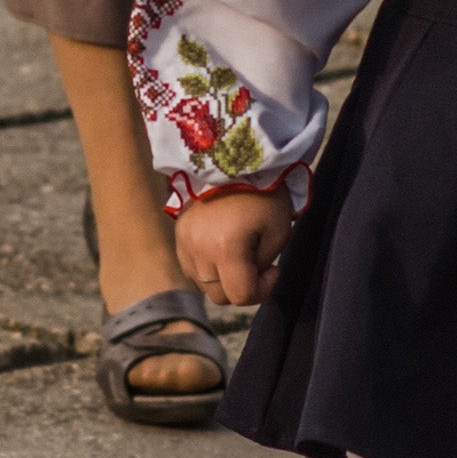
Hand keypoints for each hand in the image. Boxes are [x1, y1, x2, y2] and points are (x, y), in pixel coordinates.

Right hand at [175, 186, 289, 309]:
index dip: (263, 290)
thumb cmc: (264, 194)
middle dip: (242, 287)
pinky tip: (221, 248)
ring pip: (203, 284)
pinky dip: (207, 266)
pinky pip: (191, 267)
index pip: (241, 296)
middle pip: (219, 295)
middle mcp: (198, 250)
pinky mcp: (179, 234)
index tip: (274, 270)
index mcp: (225, 249)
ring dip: (222, 278)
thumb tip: (248, 279)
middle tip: (257, 264)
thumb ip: (261, 266)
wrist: (236, 161)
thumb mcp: (278, 233)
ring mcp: (184, 242)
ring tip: (239, 254)